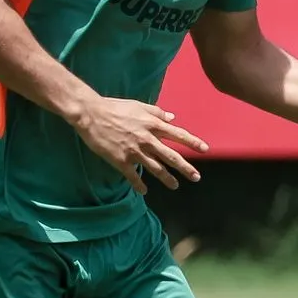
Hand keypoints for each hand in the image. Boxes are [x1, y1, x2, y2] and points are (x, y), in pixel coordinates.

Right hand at [69, 97, 207, 193]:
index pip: (178, 134)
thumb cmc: (115, 107)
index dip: (193, 142)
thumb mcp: (139, 106)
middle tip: (196, 177)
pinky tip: (144, 191)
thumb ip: (157, 113)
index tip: (205, 149)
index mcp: (152, 125)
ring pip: (155, 168)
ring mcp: (134, 151)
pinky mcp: (121, 160)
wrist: (91, 114)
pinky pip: (133, 176)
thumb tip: (173, 118)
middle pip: (171, 156)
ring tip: (175, 185)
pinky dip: (139, 185)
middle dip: (185, 167)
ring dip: (167, 178)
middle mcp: (147, 139)